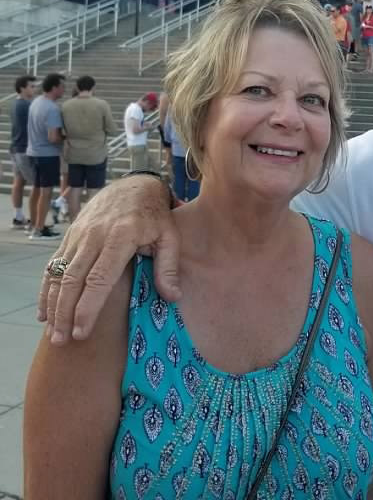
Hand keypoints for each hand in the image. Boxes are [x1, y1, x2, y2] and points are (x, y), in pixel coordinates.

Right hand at [38, 175, 179, 345]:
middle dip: (65, 312)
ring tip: (53, 333)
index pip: (99, 278)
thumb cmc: (155, 216)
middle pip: (73, 279)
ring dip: (53, 304)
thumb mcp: (170, 237)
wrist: (134, 187)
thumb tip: (173, 298)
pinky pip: (54, 264)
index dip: (88, 307)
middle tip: (63, 340)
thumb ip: (169, 267)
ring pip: (59, 273)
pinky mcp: (70, 235)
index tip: (81, 331)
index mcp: (120, 237)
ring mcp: (79, 235)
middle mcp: (94, 236)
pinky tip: (46, 312)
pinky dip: (47, 289)